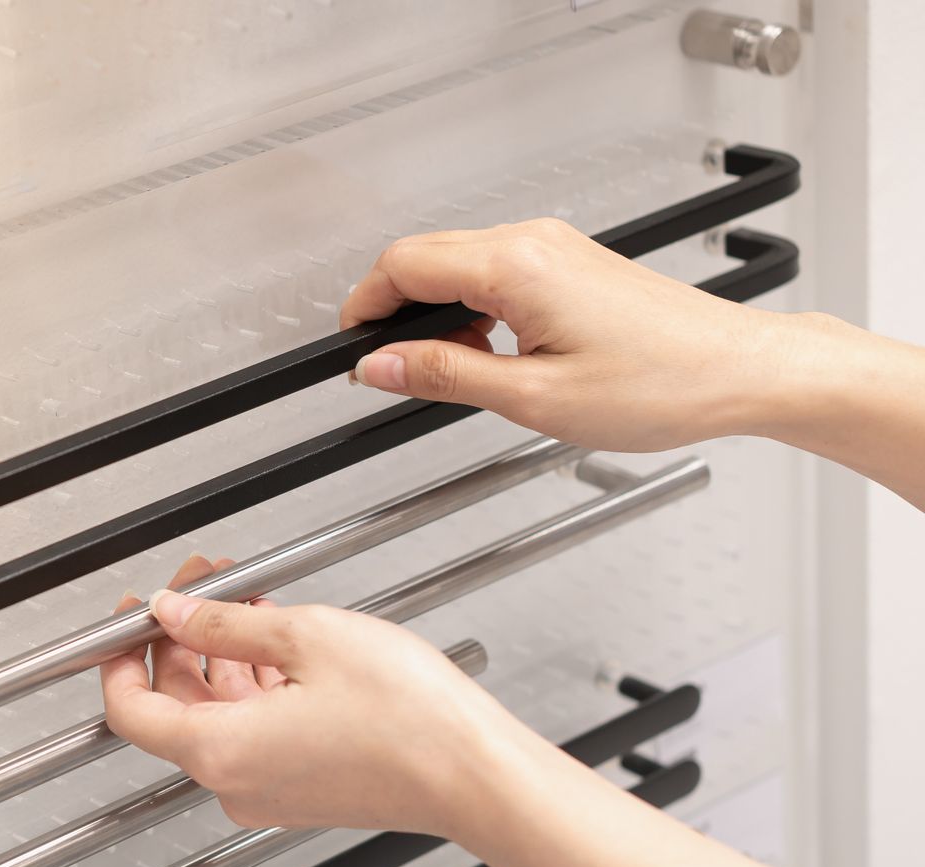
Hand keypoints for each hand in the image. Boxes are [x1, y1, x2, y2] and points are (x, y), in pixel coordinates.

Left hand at [98, 558, 535, 836]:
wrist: (475, 775)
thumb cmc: (407, 717)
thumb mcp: (303, 637)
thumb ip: (222, 622)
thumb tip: (175, 611)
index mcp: (218, 749)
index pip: (127, 708)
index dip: (117, 656)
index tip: (127, 618)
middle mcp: (234, 781)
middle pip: (173, 706)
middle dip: (180, 638)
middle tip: (200, 583)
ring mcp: (267, 790)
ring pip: (216, 713)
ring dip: (221, 655)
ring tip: (244, 599)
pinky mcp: (299, 789)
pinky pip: (253, 730)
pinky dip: (254, 684)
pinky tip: (276, 638)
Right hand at [341, 218, 800, 451]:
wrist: (740, 370)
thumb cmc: (661, 384)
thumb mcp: (532, 397)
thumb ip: (444, 376)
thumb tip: (381, 367)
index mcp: (515, 267)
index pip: (402, 266)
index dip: (365, 308)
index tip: (352, 347)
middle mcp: (533, 241)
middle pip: (423, 255)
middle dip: (394, 309)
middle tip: (390, 368)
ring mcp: (554, 246)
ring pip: (458, 261)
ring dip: (436, 311)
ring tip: (452, 370)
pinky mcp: (570, 260)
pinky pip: (493, 268)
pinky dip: (473, 306)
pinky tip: (489, 352)